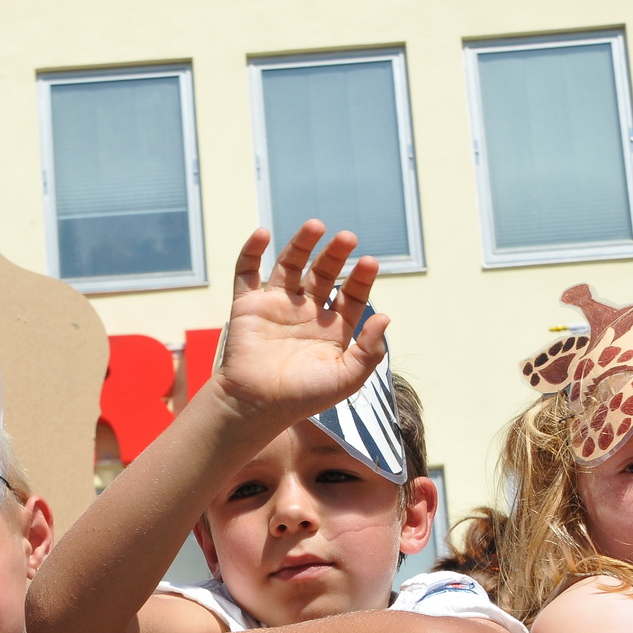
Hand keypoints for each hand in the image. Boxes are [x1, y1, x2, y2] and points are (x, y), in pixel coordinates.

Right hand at [213, 221, 389, 427]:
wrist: (256, 406)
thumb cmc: (302, 398)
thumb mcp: (347, 378)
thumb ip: (370, 351)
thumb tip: (385, 316)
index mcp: (332, 329)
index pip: (352, 294)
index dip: (362, 278)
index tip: (370, 263)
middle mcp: (305, 313)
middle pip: (324, 273)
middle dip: (336, 255)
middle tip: (348, 238)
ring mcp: (276, 306)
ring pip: (290, 265)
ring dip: (301, 243)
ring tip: (316, 226)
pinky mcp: (247, 305)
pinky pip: (247, 272)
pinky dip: (252, 251)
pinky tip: (263, 234)